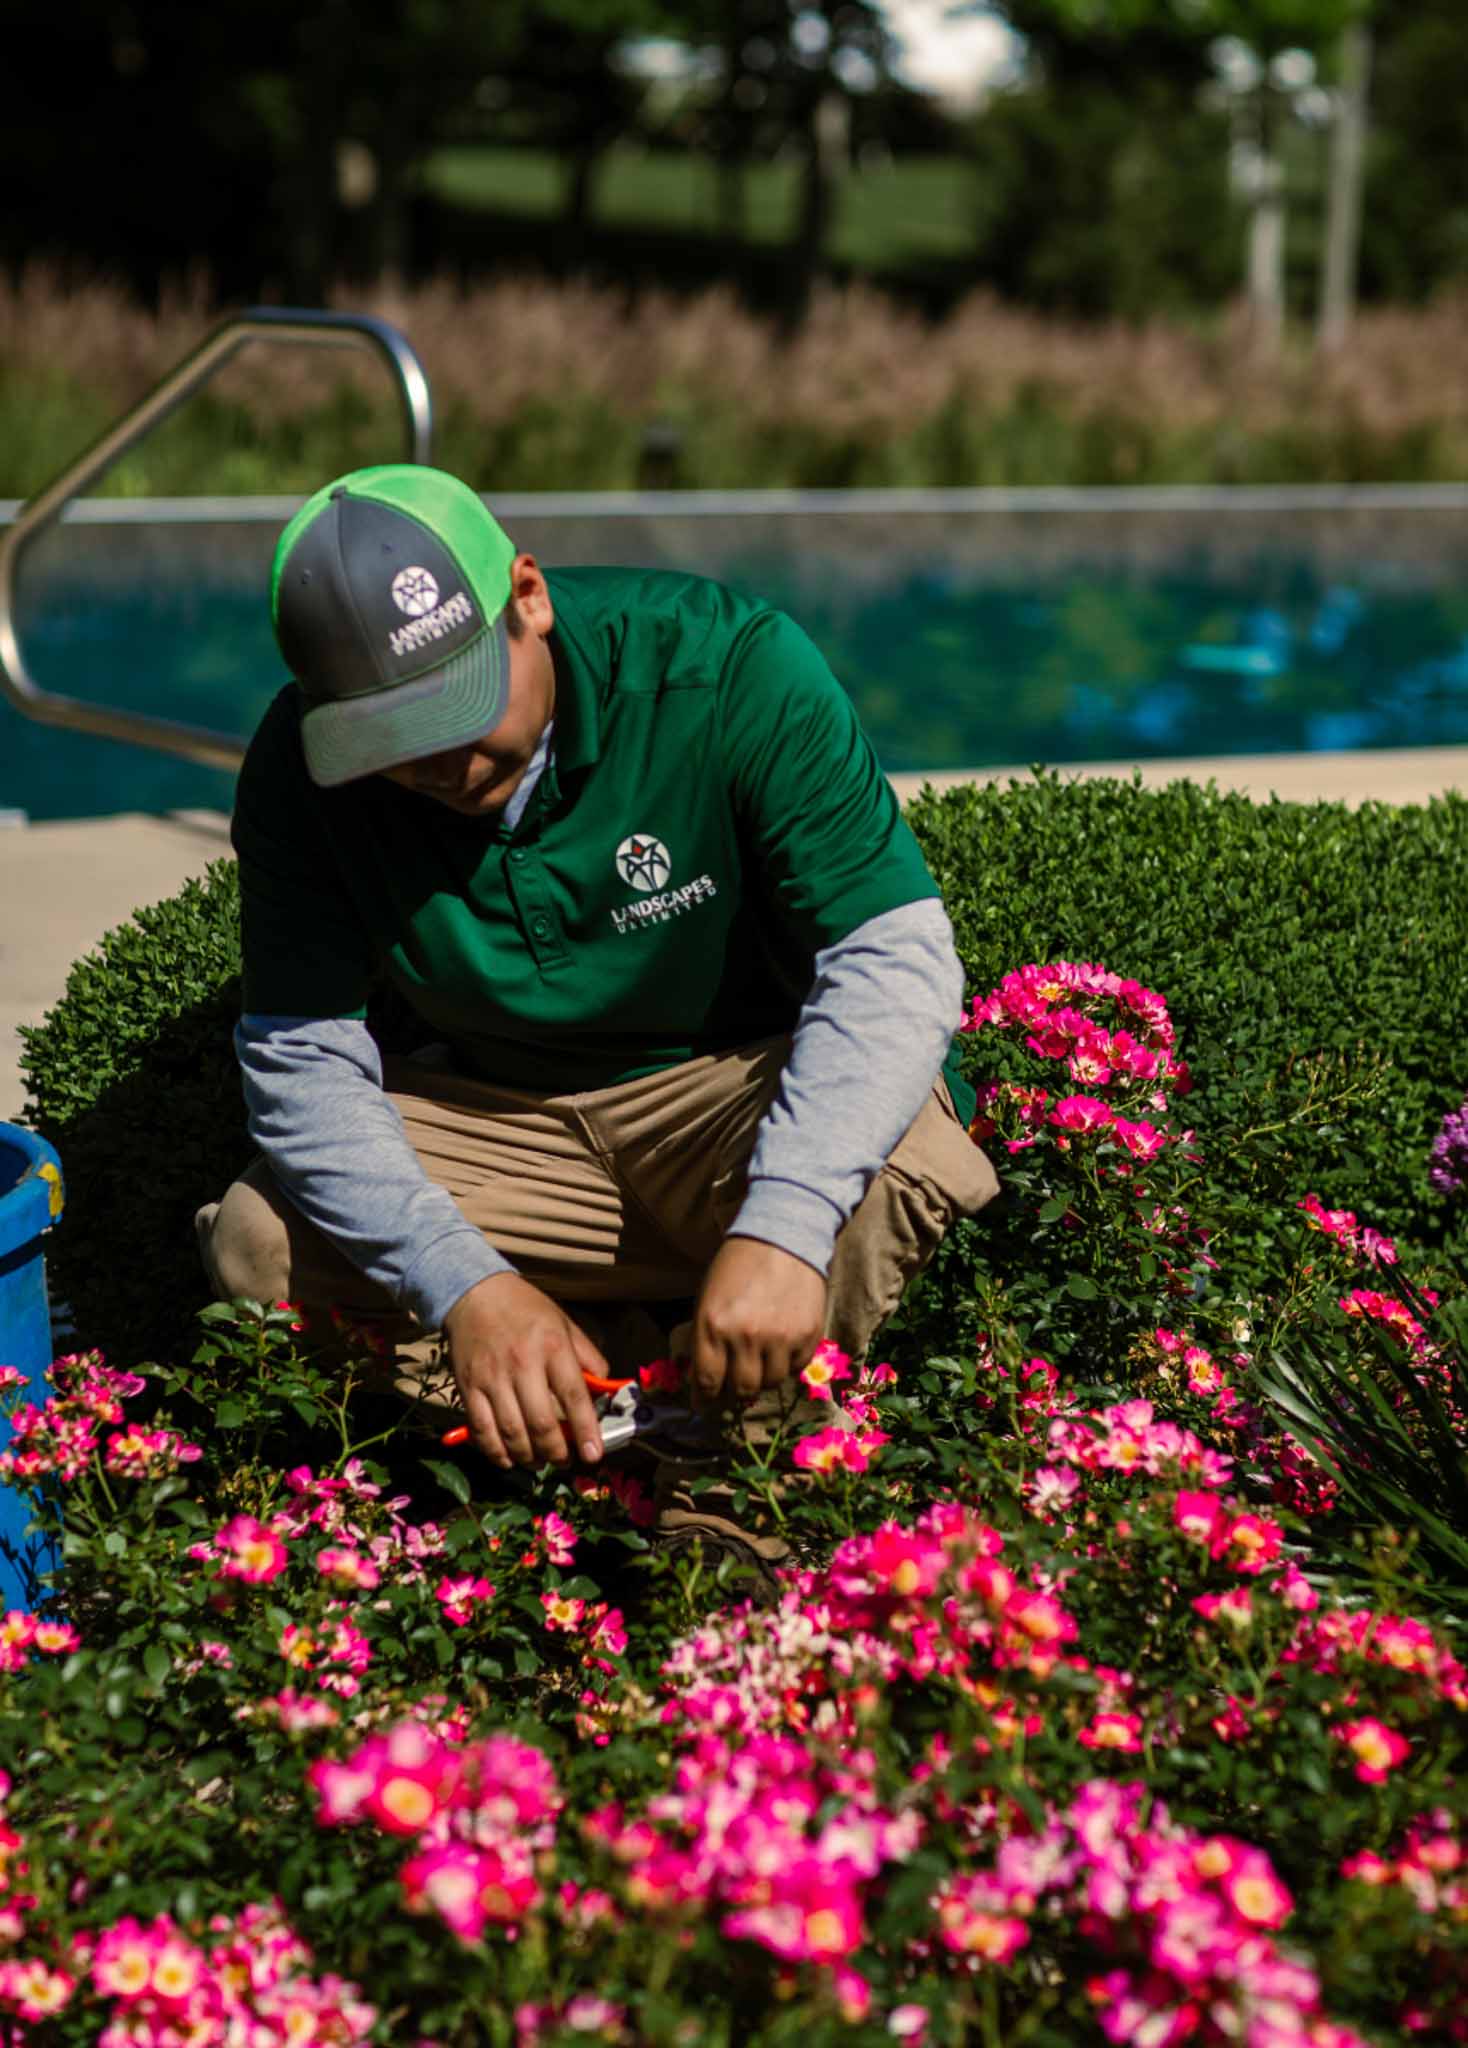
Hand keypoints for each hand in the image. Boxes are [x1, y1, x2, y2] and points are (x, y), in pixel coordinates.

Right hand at [443, 1274, 605, 1469]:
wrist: (475, 1292)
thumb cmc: (525, 1309)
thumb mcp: (564, 1323)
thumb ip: (587, 1357)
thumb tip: (605, 1391)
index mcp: (552, 1346)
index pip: (574, 1396)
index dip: (585, 1430)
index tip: (593, 1454)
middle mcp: (522, 1363)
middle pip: (541, 1422)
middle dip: (556, 1451)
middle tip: (564, 1461)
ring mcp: (492, 1377)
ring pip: (511, 1432)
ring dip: (528, 1457)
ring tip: (539, 1462)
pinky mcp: (468, 1386)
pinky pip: (481, 1430)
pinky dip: (495, 1452)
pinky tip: (508, 1459)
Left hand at [688, 1237, 827, 1405]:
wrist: (784, 1235)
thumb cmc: (737, 1265)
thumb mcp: (708, 1298)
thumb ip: (705, 1338)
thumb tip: (704, 1379)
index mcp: (713, 1325)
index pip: (706, 1382)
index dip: (703, 1400)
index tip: (702, 1405)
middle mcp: (746, 1336)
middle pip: (739, 1390)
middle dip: (731, 1395)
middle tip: (730, 1390)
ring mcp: (780, 1338)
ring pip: (770, 1383)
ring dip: (761, 1379)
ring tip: (757, 1364)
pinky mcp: (808, 1335)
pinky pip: (795, 1369)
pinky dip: (786, 1365)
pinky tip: (780, 1348)